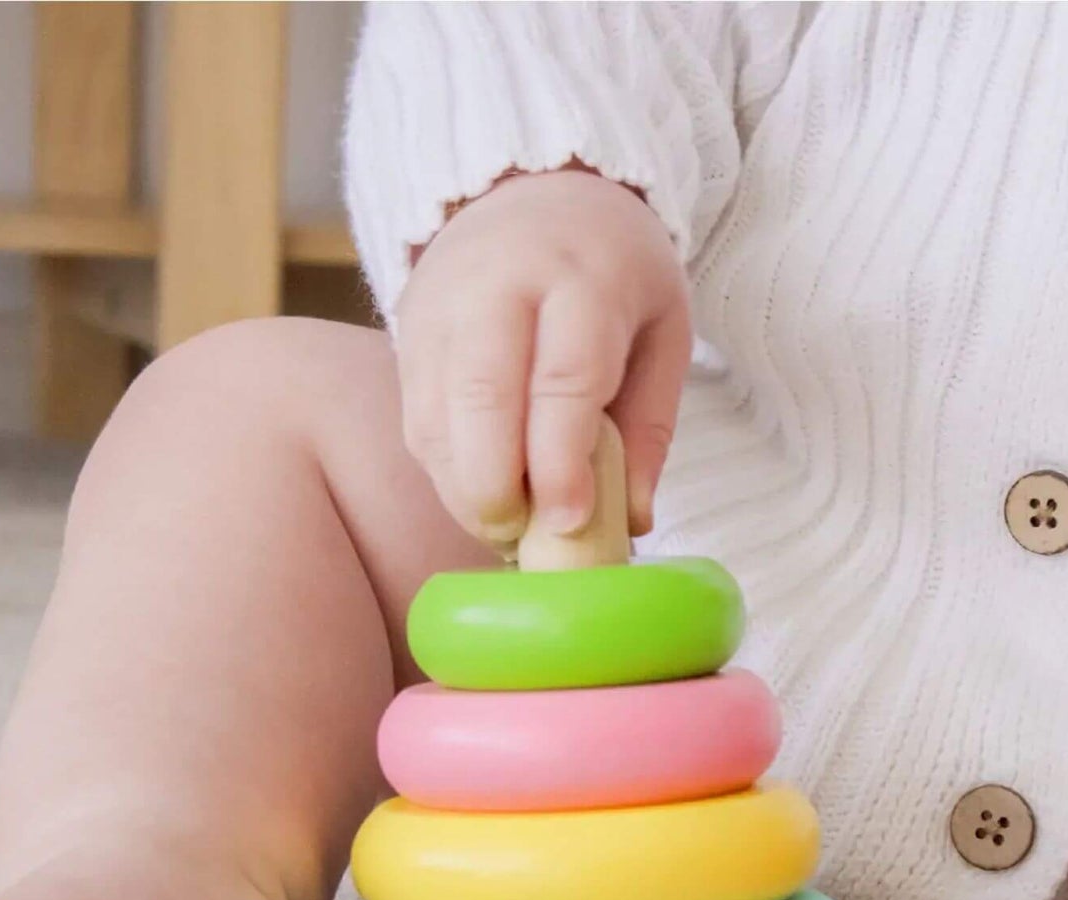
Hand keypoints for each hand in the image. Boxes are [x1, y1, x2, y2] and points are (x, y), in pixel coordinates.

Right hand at [395, 168, 690, 548]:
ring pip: (435, 419)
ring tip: (505, 529)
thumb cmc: (609, 273)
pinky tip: (478, 497)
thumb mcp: (661, 330)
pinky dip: (444, 474)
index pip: (563, 379)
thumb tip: (630, 521)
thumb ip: (650, 426)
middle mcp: (499, 285)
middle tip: (523, 538)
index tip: (568, 523)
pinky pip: (415, 423)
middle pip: (481, 399)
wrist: (529, 192)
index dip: (560, 462)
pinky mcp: (405, 336)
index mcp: (582, 277)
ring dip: (464, 492)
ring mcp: (440, 310)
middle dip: (497, 487)